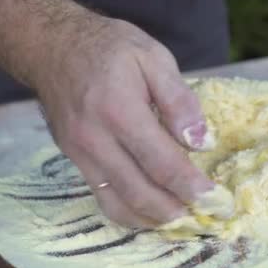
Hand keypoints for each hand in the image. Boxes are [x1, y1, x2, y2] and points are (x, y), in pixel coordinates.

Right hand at [36, 15, 214, 227]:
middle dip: (177, 212)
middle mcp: (95, 140)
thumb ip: (179, 100)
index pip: (162, 163)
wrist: (51, 47)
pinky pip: (103, 198)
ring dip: (153, 220)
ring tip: (183, 221)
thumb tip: (202, 142)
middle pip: (140, 192)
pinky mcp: (73, 161)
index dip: (192, 186)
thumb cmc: (108, 48)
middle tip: (206, 216)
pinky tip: (153, 212)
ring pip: (118, 205)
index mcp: (120, 111)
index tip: (217, 200)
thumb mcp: (153, 57)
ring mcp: (80, 155)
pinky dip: (130, 213)